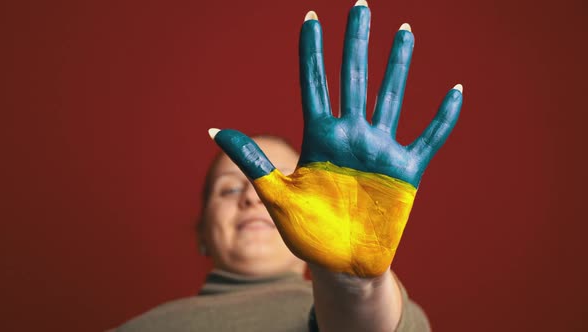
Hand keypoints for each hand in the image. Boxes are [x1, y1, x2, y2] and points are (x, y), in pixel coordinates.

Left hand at [210, 1, 462, 277]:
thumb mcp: (276, 194)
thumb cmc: (306, 233)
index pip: (314, 83)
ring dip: (398, 64)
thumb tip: (210, 130)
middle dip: (356, 41)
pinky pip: (429, 138)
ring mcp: (379, 151)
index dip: (312, 50)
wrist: (340, 263)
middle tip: (361, 5)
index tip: (311, 17)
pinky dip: (443, 117)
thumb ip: (251, 158)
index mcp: (319, 138)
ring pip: (391, 96)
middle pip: (353, 78)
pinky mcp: (404, 171)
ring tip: (405, 31)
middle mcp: (350, 136)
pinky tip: (454, 90)